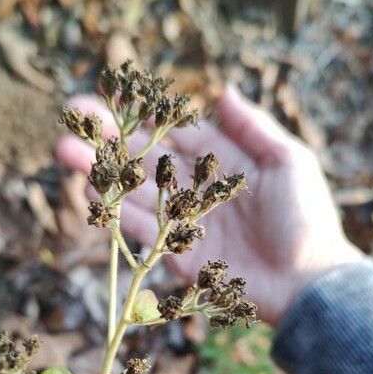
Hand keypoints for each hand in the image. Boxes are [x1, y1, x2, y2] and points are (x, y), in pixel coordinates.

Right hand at [55, 86, 361, 324]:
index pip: (174, 134)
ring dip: (101, 172)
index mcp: (221, 163)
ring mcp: (183, 223)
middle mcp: (196, 190)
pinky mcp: (176, 254)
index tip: (112, 99)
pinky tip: (89, 191)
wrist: (306, 283)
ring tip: (66, 150)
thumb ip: (254, 127)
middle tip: (72, 119)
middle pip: (145, 160)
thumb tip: (222, 91)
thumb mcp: (289, 162)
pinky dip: (113, 211)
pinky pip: (139, 230)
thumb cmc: (306, 219)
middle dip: (110, 141)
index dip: (143, 117)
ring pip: (134, 192)